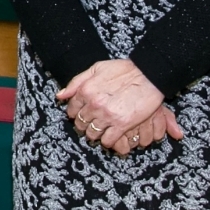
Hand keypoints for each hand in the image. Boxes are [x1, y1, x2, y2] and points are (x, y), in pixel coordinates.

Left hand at [58, 59, 180, 153]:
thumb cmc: (125, 69)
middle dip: (86, 124)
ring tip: (103, 129)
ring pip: (92, 134)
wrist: (149, 74)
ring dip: (96, 133)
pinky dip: (109, 140)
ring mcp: (107, 115)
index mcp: (86, 90)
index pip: (72, 110)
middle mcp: (94, 103)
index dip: (77, 114)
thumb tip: (60, 96)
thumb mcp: (97, 68)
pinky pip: (108, 140)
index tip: (84, 114)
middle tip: (94, 122)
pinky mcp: (122, 124)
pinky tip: (113, 134)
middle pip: (81, 124)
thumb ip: (76, 82)